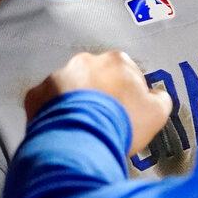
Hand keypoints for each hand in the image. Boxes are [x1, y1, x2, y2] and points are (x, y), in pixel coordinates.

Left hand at [24, 51, 171, 155]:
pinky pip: (46, 102)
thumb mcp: (156, 113)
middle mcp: (85, 61)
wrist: (82, 136)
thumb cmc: (122, 122)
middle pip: (95, 76)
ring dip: (74, 102)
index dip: (128, 93)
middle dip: (98, 93)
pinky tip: (62, 129)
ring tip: (82, 126)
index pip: (126, 72)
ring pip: (68, 88)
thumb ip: (159, 99)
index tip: (127, 110)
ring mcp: (58, 75)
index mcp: (116, 62)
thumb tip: (156, 95)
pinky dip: (52, 113)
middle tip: (103, 119)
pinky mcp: (38, 93)